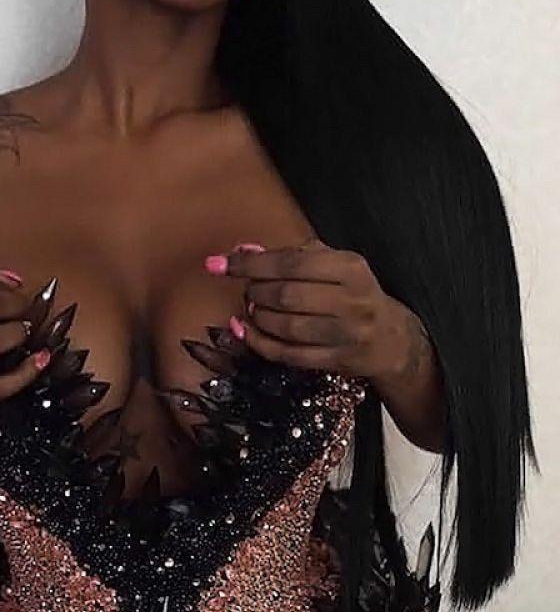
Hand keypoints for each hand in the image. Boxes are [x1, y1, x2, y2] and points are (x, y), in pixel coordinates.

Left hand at [204, 237, 427, 383]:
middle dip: (256, 293)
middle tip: (249, 292)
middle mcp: (352, 299)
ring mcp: (348, 333)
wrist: (391, 338)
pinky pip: (291, 355)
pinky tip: (249, 333)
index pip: (291, 263)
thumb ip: (290, 255)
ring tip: (253, 311)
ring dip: (258, 319)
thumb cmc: (352, 292)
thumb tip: (242, 250)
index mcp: (350, 266)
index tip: (220, 264)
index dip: (251, 264)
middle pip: (287, 295)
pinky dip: (261, 344)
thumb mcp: (331, 265)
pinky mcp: (339, 361)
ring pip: (288, 327)